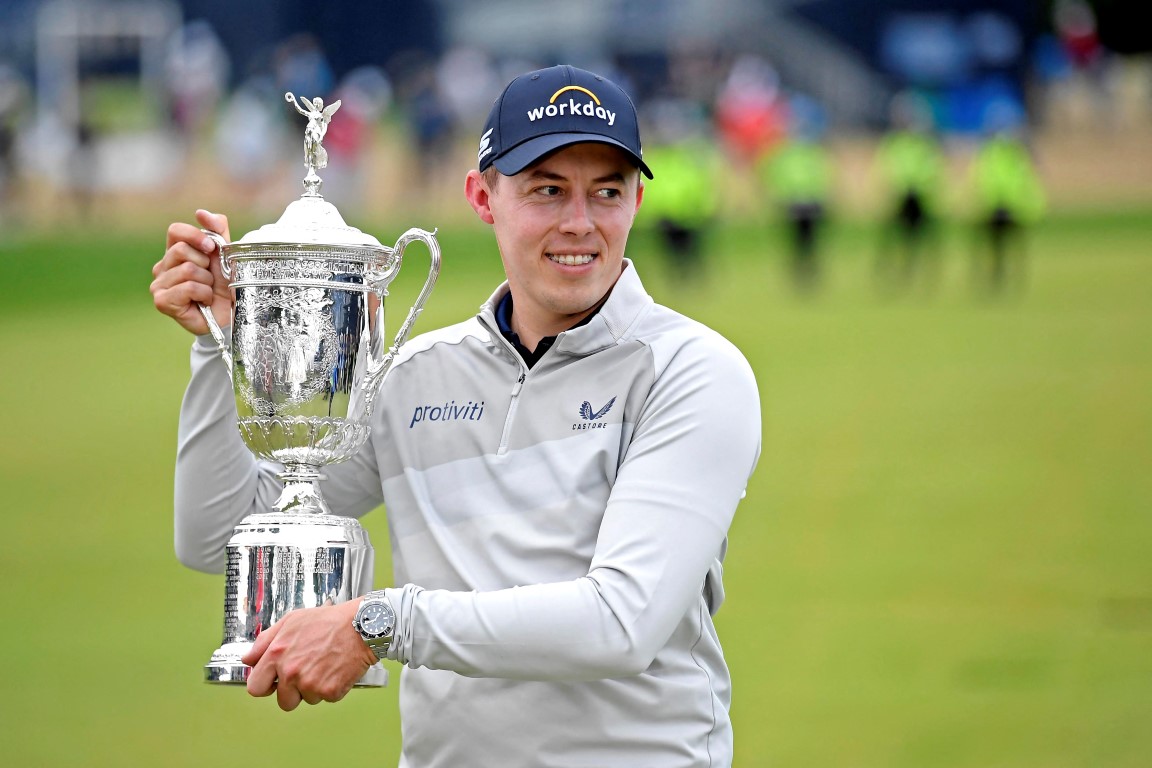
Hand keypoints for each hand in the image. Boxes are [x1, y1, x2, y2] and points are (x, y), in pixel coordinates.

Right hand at [150, 209, 231, 334]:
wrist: (230, 314)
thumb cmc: (225, 285)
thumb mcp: (224, 253)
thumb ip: (217, 230)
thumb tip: (200, 213)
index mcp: (174, 252)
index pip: (175, 231)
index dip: (196, 236)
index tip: (212, 248)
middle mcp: (162, 267)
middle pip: (181, 250)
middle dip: (205, 264)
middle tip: (210, 279)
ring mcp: (159, 285)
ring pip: (187, 270)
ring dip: (207, 282)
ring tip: (207, 292)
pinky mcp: (162, 301)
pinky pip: (187, 287)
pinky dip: (204, 294)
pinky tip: (204, 302)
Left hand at [241, 599, 376, 710]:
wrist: (361, 626)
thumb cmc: (328, 621)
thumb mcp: (291, 621)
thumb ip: (264, 641)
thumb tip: (247, 659)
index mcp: (277, 654)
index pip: (255, 687)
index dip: (265, 686)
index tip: (274, 682)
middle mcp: (291, 672)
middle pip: (283, 701)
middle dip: (292, 692)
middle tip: (306, 674)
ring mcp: (310, 683)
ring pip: (307, 700)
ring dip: (314, 688)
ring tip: (324, 665)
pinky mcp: (329, 691)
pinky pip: (326, 698)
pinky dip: (332, 687)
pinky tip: (336, 669)